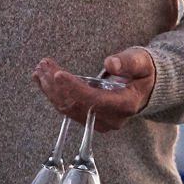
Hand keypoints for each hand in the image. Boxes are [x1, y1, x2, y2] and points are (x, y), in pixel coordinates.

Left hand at [33, 48, 155, 132]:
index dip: (74, 88)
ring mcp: (98, 121)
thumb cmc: (142, 72)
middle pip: (76, 105)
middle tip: (43, 65)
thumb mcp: (141, 62)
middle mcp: (110, 118)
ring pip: (67, 108)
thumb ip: (128, 62)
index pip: (94, 100)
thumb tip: (111, 63)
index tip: (58, 74)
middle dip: (56, 85)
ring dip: (50, 89)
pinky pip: (66, 107)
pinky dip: (52, 93)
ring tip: (40, 69)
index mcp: (125, 104)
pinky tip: (42, 80)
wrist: (143, 87)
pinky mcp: (88, 117)